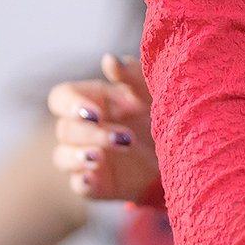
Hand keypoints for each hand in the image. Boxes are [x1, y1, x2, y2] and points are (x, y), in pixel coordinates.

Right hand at [49, 54, 159, 200]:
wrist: (184, 156)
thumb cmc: (162, 115)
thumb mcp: (153, 95)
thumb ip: (132, 77)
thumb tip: (109, 59)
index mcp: (91, 101)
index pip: (61, 98)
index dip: (71, 105)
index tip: (96, 113)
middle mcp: (83, 129)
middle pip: (64, 129)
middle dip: (91, 133)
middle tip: (124, 137)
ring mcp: (86, 158)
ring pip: (62, 157)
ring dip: (79, 156)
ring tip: (100, 156)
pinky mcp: (96, 184)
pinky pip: (79, 185)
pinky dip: (82, 182)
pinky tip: (92, 178)